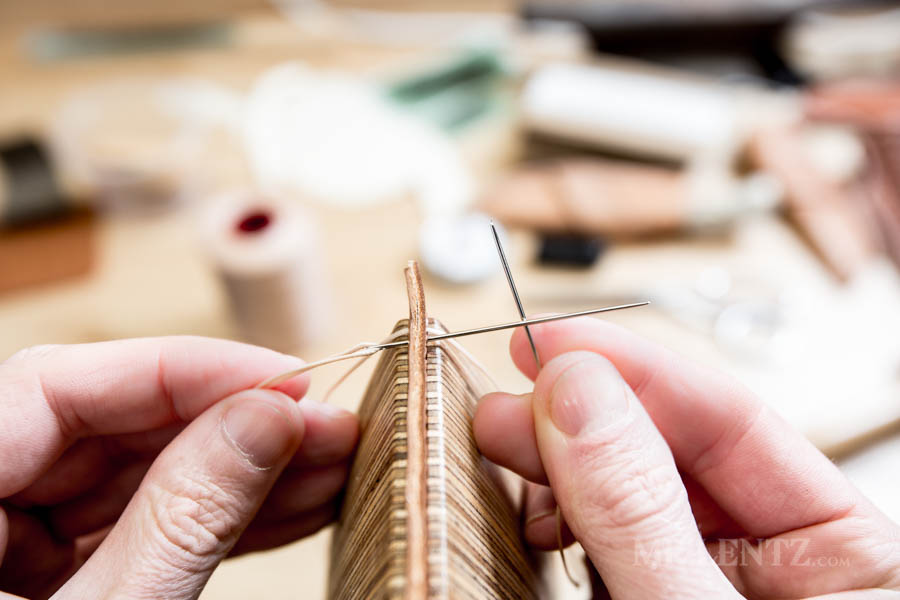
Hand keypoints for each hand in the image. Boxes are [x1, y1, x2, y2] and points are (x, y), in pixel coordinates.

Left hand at [0, 337, 357, 599]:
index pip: (54, 385)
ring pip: (138, 478)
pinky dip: (218, 522)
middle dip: (232, 428)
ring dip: (243, 476)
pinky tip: (293, 506)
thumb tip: (266, 420)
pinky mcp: (56, 578)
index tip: (280, 376)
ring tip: (329, 467)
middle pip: (110, 427)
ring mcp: (11, 542)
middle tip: (325, 426)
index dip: (181, 370)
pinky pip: (143, 528)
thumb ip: (180, 519)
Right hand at [473, 318, 899, 598]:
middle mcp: (776, 560)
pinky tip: (531, 510)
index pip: (733, 421)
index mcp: (843, 554)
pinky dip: (556, 519)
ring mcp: (705, 582)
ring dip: (558, 465)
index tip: (553, 342)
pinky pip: (601, 539)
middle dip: (578, 415)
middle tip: (507, 400)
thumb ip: (642, 513)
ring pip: (626, 490)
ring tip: (504, 450)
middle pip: (669, 448)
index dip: (637, 367)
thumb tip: (580, 395)